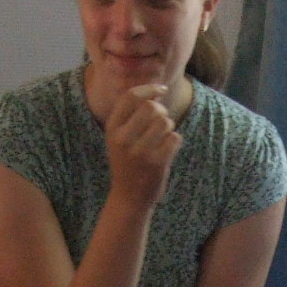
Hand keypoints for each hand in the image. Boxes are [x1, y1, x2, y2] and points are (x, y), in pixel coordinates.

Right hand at [102, 80, 182, 208]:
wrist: (129, 198)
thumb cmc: (128, 162)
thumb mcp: (120, 137)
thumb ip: (133, 115)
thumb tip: (157, 90)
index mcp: (112, 129)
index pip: (131, 96)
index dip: (149, 88)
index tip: (161, 89)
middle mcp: (122, 139)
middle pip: (151, 107)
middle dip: (162, 111)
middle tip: (161, 123)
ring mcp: (139, 151)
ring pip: (165, 122)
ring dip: (169, 127)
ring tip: (162, 138)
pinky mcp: (156, 162)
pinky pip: (175, 137)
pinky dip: (175, 141)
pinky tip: (167, 150)